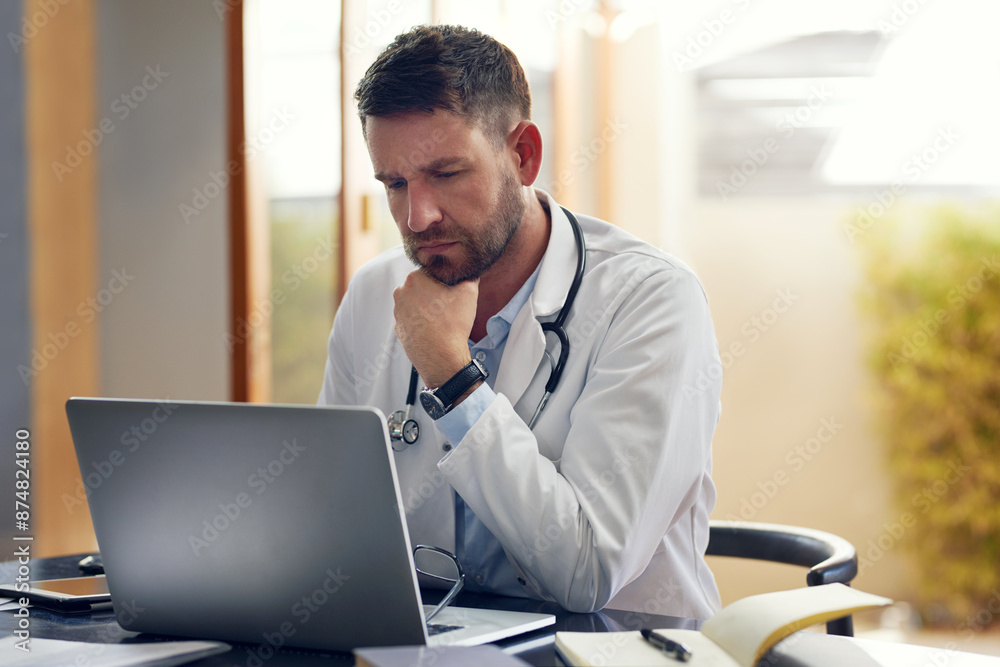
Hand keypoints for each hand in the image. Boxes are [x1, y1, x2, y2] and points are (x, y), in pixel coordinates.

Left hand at [393, 270, 478, 387]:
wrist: (441, 357)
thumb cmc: (452, 323)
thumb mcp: (469, 292)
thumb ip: (468, 275)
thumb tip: (469, 272)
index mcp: (414, 278)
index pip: (432, 271)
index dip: (445, 279)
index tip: (453, 289)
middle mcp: (401, 292)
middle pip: (422, 286)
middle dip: (434, 292)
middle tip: (449, 304)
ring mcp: (398, 312)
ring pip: (416, 303)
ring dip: (427, 307)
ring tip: (443, 318)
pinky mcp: (399, 328)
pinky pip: (412, 319)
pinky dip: (422, 322)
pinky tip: (435, 328)